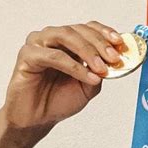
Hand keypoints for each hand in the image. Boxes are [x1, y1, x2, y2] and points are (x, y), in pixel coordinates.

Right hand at [0, 21, 123, 131]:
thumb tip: (115, 61)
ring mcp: (38, 45)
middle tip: (114, 58)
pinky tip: (88, 77)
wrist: (38, 119)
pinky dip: (74, 66)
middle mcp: (52, 39)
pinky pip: (54, 56)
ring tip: (102, 69)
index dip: (105, 32)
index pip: (88, 28)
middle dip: (100, 43)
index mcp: (68, 43)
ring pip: (65, 36)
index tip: (120, 42)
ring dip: (88, 51)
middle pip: (78, 30)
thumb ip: (101, 72)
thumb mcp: (89, 87)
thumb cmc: (59, 100)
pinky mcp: (27, 56)